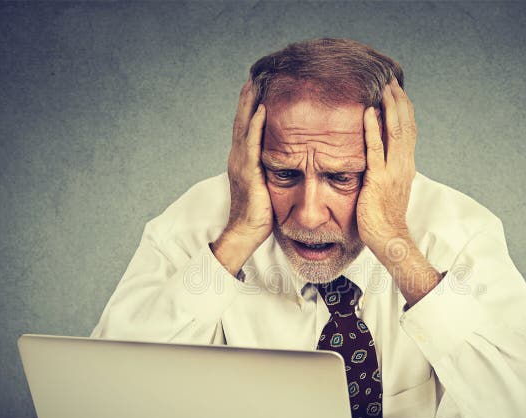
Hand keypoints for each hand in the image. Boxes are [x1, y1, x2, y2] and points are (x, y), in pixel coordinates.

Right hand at [212, 80, 271, 275]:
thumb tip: (287, 165)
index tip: (256, 89)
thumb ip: (273, 173)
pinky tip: (262, 110)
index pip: (246, 129)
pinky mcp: (247, 172)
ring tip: (254, 84)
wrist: (245, 233)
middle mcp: (239, 158)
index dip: (250, 108)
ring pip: (244, 127)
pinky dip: (256, 125)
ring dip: (249, 104)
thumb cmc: (259, 216)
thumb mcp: (267, 188)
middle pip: (242, 121)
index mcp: (243, 161)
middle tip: (253, 77)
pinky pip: (252, 144)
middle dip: (247, 99)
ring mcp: (241, 164)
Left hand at [358, 78, 440, 306]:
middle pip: (405, 125)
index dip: (404, 108)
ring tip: (383, 88)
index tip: (397, 90)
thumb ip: (386, 168)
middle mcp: (404, 165)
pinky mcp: (378, 180)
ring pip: (395, 132)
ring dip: (389, 108)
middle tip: (390, 80)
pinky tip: (367, 113)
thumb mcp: (389, 187)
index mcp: (406, 165)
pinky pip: (375, 150)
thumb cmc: (384, 216)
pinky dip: (372, 130)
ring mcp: (393, 172)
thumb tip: (380, 155)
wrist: (389, 239)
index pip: (408, 130)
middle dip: (398, 101)